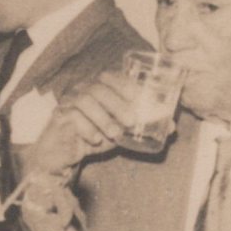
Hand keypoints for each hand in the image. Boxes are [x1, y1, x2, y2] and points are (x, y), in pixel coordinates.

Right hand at [25, 70, 146, 176]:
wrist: (61, 153)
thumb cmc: (92, 137)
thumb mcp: (119, 133)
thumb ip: (140, 128)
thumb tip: (172, 127)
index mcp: (96, 89)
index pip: (109, 77)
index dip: (124, 83)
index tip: (138, 96)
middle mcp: (81, 91)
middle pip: (98, 88)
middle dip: (117, 104)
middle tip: (131, 121)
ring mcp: (68, 102)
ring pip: (85, 101)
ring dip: (103, 118)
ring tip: (115, 133)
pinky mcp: (59, 117)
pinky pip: (73, 117)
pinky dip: (87, 129)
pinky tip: (96, 140)